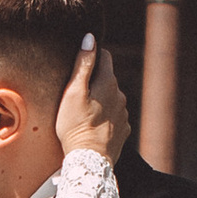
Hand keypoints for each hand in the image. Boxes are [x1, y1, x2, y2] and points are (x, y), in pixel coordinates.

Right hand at [55, 34, 128, 162]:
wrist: (89, 159)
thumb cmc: (75, 126)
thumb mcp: (73, 92)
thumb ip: (83, 64)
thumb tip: (90, 38)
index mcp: (108, 82)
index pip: (104, 56)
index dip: (92, 56)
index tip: (80, 63)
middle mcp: (120, 95)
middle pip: (107, 79)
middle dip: (95, 80)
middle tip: (76, 92)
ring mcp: (124, 114)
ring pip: (112, 98)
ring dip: (101, 99)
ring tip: (83, 111)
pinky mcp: (123, 130)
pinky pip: (114, 116)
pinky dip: (105, 117)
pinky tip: (93, 125)